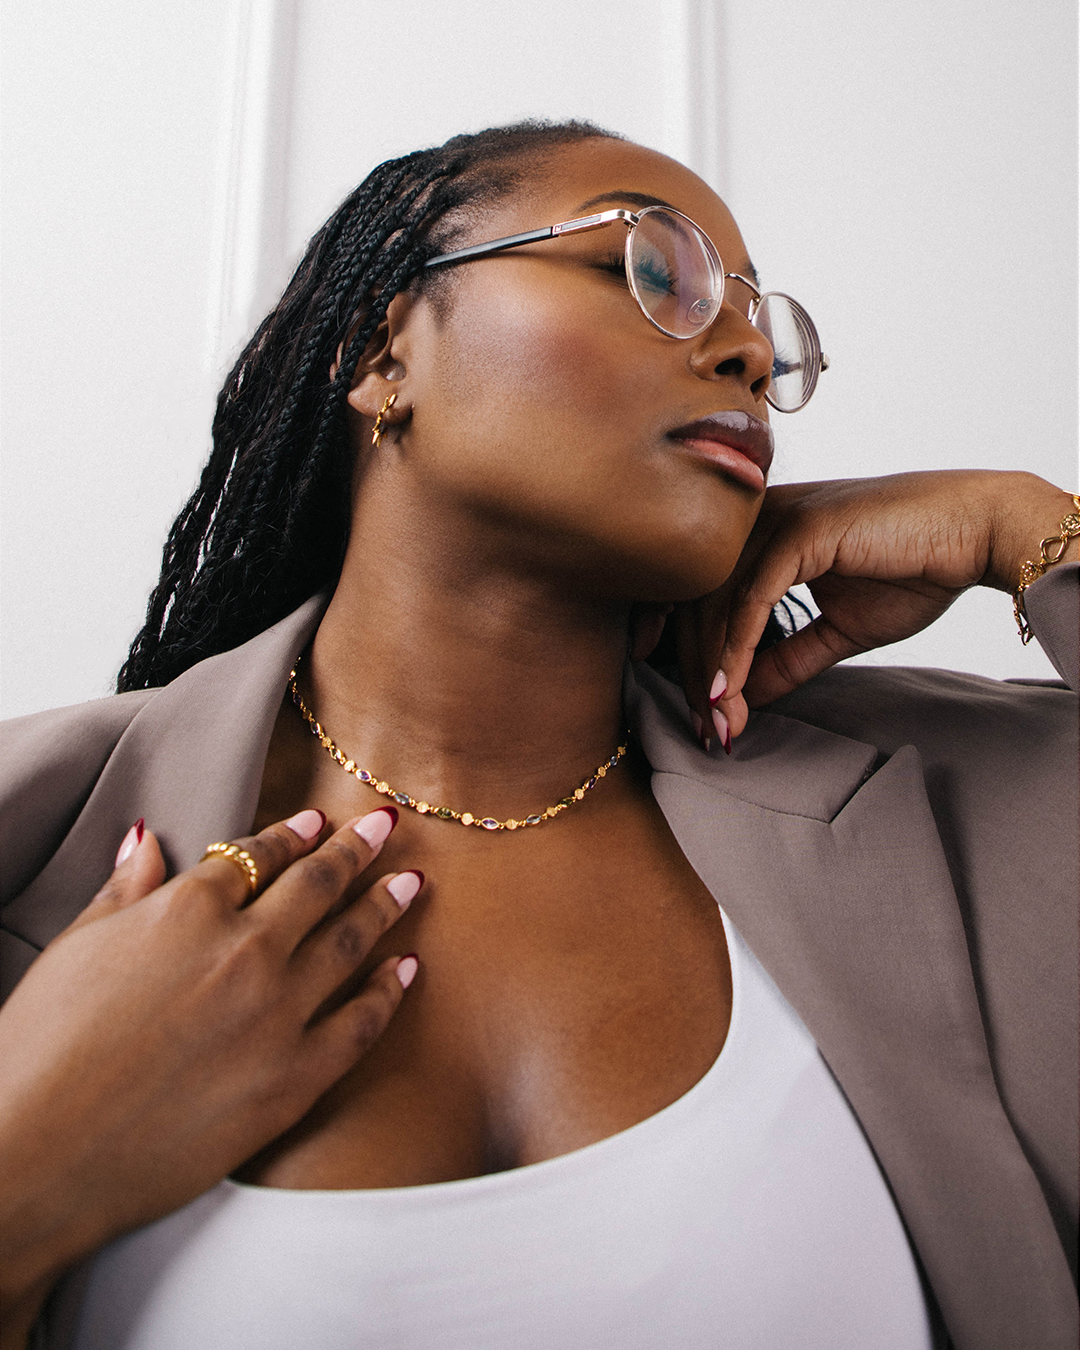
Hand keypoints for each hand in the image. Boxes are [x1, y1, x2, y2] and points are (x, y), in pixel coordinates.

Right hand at [0, 807, 420, 1337]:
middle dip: (357, 850)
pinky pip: (360, 1024)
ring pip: (350, 942)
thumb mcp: (75, 947)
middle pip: (318, 886)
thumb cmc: (39, 1050)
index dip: (292, 835)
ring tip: (411, 883)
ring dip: (386, 906)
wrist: (36, 1156)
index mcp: (189, 910)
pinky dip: (389, 991)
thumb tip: (147, 839)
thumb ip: (125, 890)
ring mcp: (277, 1015)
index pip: (257, 856)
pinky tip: (407, 970)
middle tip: (387, 828)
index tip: (318, 821)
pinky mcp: (294, 1080)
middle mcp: (245, 950)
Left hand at [669, 470, 1076, 739]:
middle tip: (704, 730)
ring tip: (717, 723)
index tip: (694, 710)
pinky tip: (727, 691)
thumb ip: (786, 657)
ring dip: (712, 671)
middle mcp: (759, 520)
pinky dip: (734, 650)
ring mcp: (776, 518)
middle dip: (694, 672)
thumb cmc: (915, 569)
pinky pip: (751, 599)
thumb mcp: (837, 629)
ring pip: (716, 603)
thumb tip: (739, 696)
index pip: (700, 593)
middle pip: (696, 600)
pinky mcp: (800, 530)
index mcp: (762, 533)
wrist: (977, 533)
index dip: (687, 653)